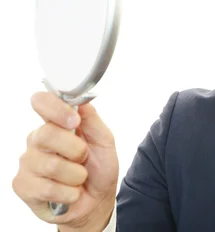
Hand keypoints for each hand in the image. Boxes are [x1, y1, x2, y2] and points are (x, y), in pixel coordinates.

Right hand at [12, 92, 118, 231]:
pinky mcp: (22, 185)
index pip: (41, 102)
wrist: (96, 201)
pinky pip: (48, 189)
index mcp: (55, 124)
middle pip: (47, 134)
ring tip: (78, 178)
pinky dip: (69, 193)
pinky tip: (70, 192)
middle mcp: (37, 140)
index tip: (74, 120)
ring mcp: (27, 163)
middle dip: (76, 150)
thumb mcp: (104, 141)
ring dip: (76, 175)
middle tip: (84, 158)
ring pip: (51, 165)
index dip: (55, 108)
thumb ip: (93, 120)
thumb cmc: (98, 168)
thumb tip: (82, 101)